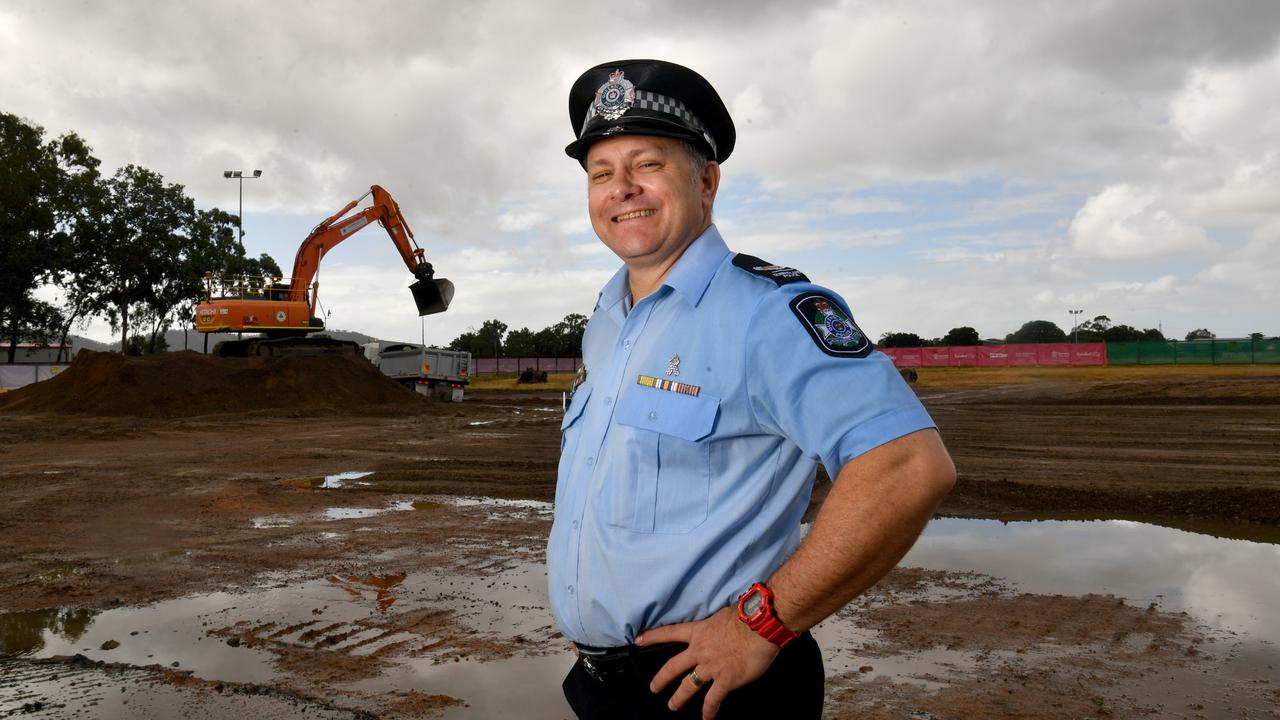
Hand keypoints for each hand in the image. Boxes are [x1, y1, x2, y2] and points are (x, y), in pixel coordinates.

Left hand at [636, 606, 779, 718]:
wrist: (759, 627)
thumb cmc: (745, 616)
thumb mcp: (723, 615)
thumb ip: (717, 625)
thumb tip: (720, 626)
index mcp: (699, 632)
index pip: (670, 633)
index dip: (652, 636)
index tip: (638, 640)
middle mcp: (700, 651)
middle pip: (674, 666)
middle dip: (662, 678)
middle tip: (653, 688)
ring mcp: (710, 667)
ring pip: (688, 685)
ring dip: (679, 697)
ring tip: (672, 706)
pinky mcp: (725, 680)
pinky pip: (713, 699)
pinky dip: (709, 710)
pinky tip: (707, 718)